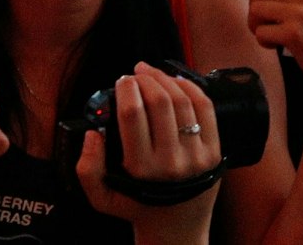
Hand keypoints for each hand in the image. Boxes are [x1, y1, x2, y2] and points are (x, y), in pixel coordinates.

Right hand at [76, 63, 223, 231]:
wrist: (177, 229)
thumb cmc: (138, 208)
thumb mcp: (102, 197)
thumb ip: (87, 168)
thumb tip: (93, 134)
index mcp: (141, 170)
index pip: (132, 114)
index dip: (126, 89)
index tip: (122, 81)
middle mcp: (170, 162)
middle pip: (159, 102)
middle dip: (146, 79)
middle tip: (136, 73)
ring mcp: (195, 156)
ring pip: (183, 101)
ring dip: (166, 78)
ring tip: (153, 73)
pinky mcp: (214, 152)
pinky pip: (206, 109)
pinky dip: (192, 88)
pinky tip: (178, 80)